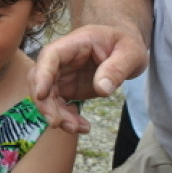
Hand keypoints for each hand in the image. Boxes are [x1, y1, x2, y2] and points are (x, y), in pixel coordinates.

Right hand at [30, 24, 147, 133]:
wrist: (124, 50)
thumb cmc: (126, 44)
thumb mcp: (131, 52)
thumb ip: (117, 68)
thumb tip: (102, 88)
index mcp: (74, 44)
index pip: (50, 56)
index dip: (42, 74)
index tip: (42, 95)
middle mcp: (62, 60)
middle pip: (40, 79)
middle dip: (45, 103)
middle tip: (57, 122)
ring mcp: (62, 75)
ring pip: (47, 96)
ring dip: (56, 114)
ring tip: (78, 128)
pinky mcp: (67, 89)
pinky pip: (58, 106)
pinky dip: (67, 118)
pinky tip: (83, 127)